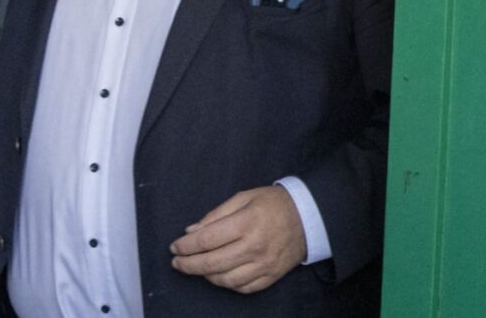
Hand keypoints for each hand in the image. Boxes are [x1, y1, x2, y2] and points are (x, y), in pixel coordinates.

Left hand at [170, 185, 306, 293]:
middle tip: (177, 263)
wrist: (310, 216)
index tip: (175, 247)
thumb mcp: (245, 197)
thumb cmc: (274, 203)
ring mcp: (264, 264)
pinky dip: (227, 284)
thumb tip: (191, 232)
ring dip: (206, 276)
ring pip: (225, 280)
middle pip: (212, 263)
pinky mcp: (272, 275)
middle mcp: (255, 246)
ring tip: (198, 268)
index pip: (206, 240)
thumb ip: (216, 214)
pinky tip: (220, 276)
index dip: (186, 246)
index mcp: (247, 222)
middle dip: (188, 265)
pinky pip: (243, 288)